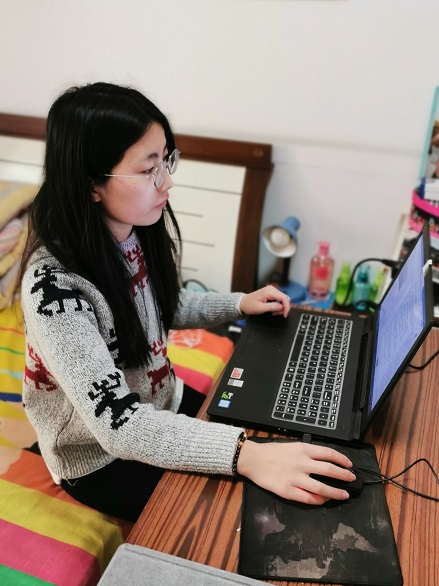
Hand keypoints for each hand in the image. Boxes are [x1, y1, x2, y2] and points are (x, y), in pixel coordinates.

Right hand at [237, 439, 354, 504]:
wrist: (253, 460)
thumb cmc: (272, 451)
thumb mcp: (292, 446)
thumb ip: (308, 453)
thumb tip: (325, 461)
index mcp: (303, 449)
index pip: (329, 454)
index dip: (342, 460)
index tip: (349, 465)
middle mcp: (302, 463)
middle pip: (329, 471)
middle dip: (344, 476)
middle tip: (351, 480)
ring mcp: (295, 478)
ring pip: (322, 488)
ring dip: (336, 492)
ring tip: (344, 494)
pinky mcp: (288, 491)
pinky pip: (308, 499)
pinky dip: (319, 501)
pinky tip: (324, 500)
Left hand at [239, 285, 290, 317]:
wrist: (243, 303)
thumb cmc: (249, 305)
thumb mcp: (260, 308)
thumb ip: (272, 307)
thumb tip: (282, 307)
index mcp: (269, 291)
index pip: (284, 298)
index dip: (286, 307)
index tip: (285, 314)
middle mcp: (271, 289)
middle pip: (285, 298)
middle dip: (283, 308)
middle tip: (276, 314)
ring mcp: (271, 291)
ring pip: (283, 299)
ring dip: (280, 307)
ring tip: (273, 312)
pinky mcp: (271, 293)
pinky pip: (279, 299)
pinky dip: (277, 306)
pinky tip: (272, 309)